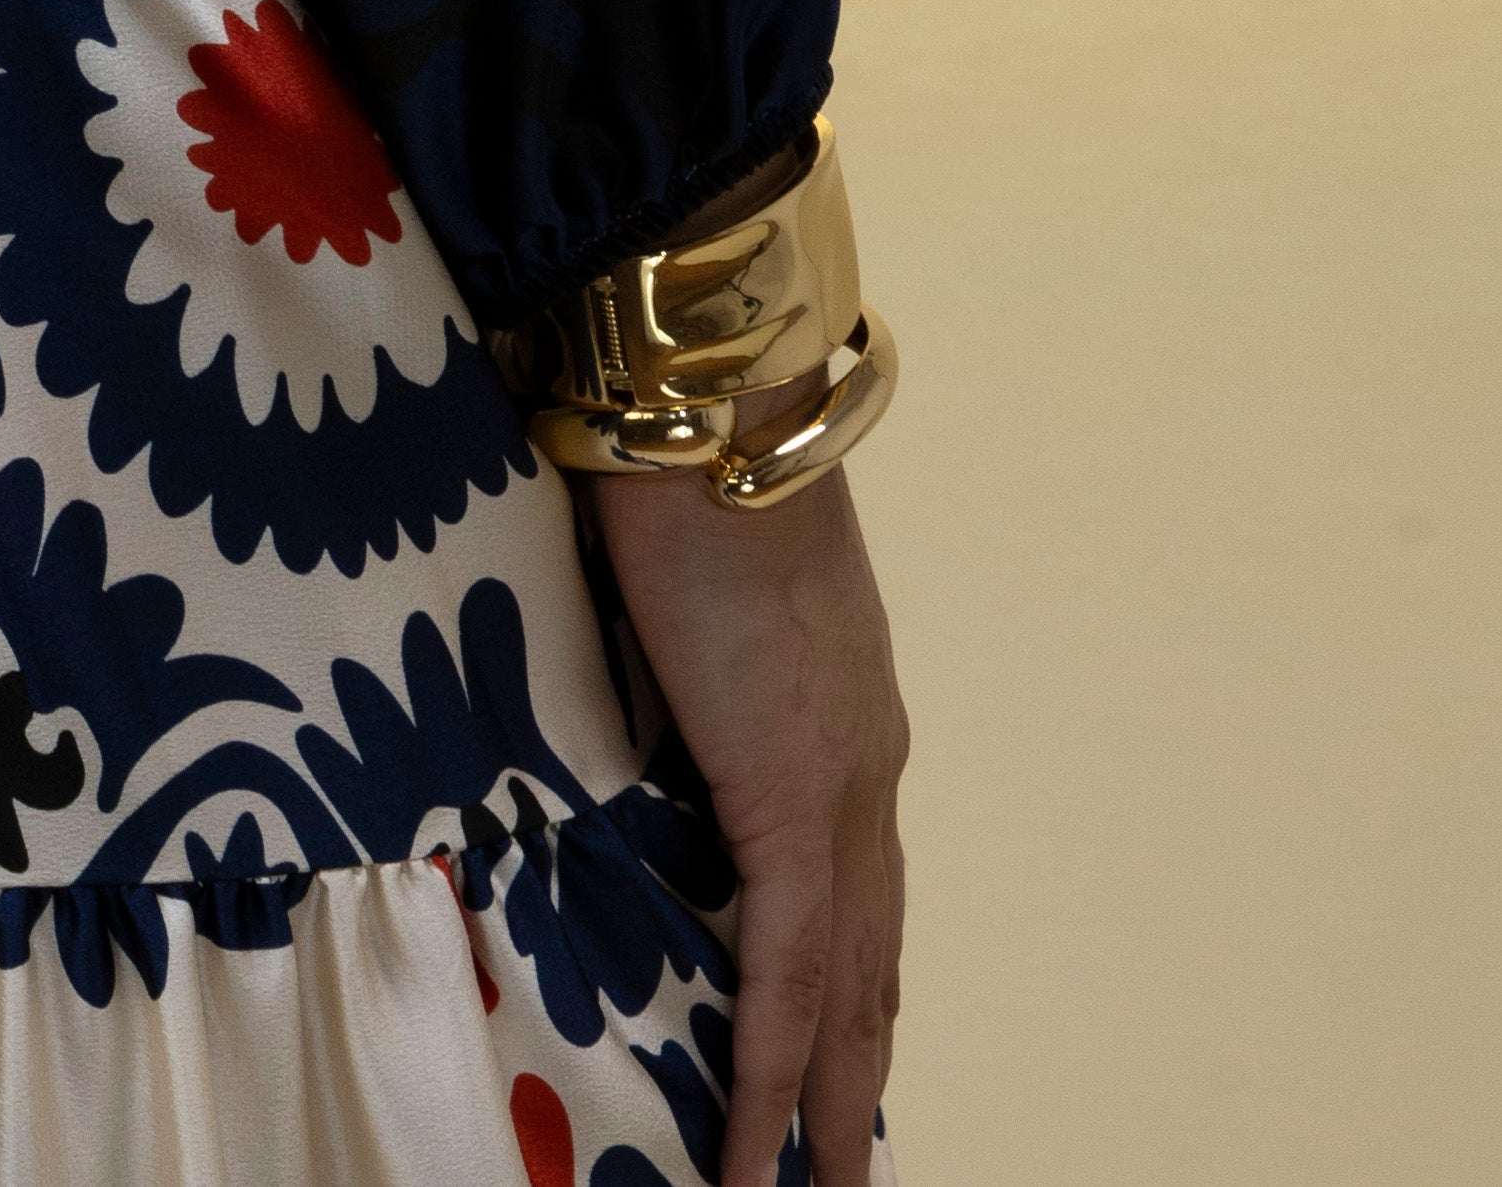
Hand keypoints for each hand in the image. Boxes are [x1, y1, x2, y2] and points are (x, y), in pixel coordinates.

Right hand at [591, 457, 906, 1185]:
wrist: (709, 409)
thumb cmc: (686, 467)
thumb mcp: (704, 590)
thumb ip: (698, 664)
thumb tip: (644, 697)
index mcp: (852, 715)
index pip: (863, 885)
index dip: (858, 981)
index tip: (852, 1055)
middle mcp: (869, 767)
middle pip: (875, 959)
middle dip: (861, 1072)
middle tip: (849, 1166)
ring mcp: (840, 789)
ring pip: (851, 988)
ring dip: (836, 1101)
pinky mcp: (787, 800)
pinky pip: (788, 971)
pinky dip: (776, 1069)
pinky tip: (759, 1147)